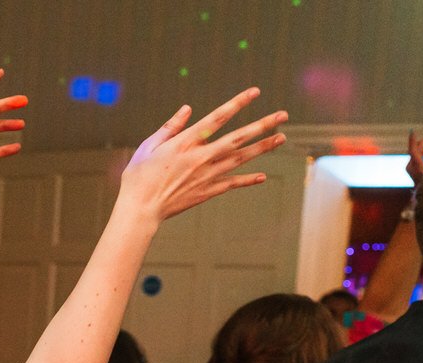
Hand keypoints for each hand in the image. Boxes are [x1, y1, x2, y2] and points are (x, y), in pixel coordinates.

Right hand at [117, 88, 286, 224]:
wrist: (139, 209)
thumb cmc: (138, 177)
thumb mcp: (149, 146)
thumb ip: (170, 127)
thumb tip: (188, 109)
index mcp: (184, 142)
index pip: (217, 118)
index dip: (237, 103)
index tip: (255, 92)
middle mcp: (200, 157)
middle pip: (238, 138)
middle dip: (262, 125)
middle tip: (283, 116)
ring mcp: (206, 175)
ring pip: (240, 159)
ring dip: (262, 147)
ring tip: (281, 138)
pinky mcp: (206, 192)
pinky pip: (232, 184)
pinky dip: (247, 180)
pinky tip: (262, 176)